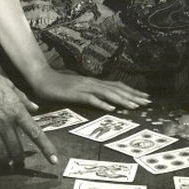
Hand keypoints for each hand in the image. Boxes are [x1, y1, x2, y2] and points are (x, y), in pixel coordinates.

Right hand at [0, 61, 57, 166]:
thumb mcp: (10, 86)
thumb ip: (24, 99)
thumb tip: (35, 108)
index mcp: (17, 111)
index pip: (35, 133)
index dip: (46, 148)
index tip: (54, 160)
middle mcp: (6, 122)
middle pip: (17, 149)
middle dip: (19, 158)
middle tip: (19, 160)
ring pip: (2, 153)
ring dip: (5, 159)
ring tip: (6, 160)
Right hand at [33, 69, 151, 111]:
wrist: (41, 78)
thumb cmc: (58, 85)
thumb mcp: (77, 89)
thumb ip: (89, 93)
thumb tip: (103, 100)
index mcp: (93, 82)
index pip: (116, 86)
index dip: (131, 91)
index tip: (144, 97)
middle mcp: (92, 83)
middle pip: (116, 89)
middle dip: (133, 96)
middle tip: (147, 102)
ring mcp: (84, 88)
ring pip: (107, 94)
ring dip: (122, 100)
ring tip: (135, 106)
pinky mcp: (75, 94)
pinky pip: (91, 99)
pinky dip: (102, 104)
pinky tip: (111, 109)